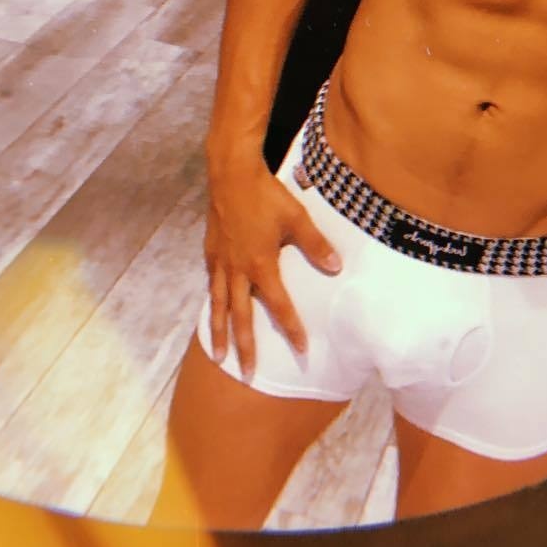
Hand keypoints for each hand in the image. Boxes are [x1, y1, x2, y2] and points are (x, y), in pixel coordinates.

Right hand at [203, 155, 340, 378]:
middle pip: (241, 317)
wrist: (231, 173)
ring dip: (219, 332)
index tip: (302, 350)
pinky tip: (214, 306)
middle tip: (247, 373)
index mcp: (261, 266)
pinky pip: (211, 282)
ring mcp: (221, 261)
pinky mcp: (211, 250)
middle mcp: (238, 270)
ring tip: (218, 356)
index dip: (292, 329)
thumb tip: (336, 267)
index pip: (279, 306)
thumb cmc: (267, 195)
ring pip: (219, 305)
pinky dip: (212, 299)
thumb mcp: (297, 218)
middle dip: (245, 347)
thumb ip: (316, 245)